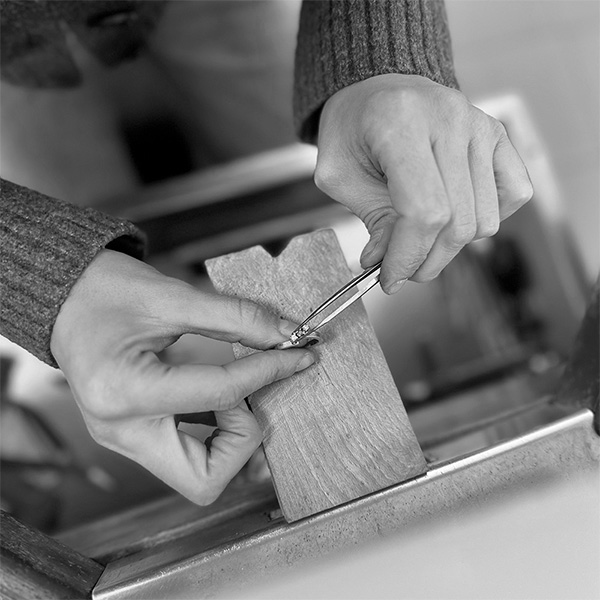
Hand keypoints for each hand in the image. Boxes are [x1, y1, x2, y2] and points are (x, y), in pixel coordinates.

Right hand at [50, 249, 314, 504]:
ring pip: (200, 475)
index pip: (220, 395)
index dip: (270, 371)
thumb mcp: (173, 296)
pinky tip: (226, 399)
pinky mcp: (134, 436)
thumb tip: (287, 335)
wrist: (66, 298)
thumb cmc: (106, 291)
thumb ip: (236, 318)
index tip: (300, 354)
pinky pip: (189, 454)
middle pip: (206, 478)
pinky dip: (218, 433)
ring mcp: (125, 440)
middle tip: (251, 394)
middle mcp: (120, 431)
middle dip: (245, 439)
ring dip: (234, 440)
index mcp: (125, 391)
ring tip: (238, 392)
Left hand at [315, 74, 532, 291]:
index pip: (423, 211)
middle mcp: (449, 119)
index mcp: (401, 124)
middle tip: (402, 271)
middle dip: (426, 261)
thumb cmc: (352, 129)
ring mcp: (481, 125)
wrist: (376, 87)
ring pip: (485, 220)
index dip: (407, 257)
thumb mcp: (340, 175)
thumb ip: (370, 219)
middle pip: (457, 222)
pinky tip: (454, 216)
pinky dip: (487, 219)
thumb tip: (389, 263)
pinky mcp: (499, 134)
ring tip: (421, 243)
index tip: (389, 278)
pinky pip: (514, 194)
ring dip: (451, 248)